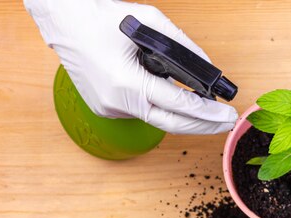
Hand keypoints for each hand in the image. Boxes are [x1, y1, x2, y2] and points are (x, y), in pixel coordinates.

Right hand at [24, 0, 237, 134]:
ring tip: (207, 112)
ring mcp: (109, 109)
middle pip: (172, 124)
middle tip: (226, 123)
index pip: (179, 104)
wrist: (63, 20)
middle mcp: (118, 102)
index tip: (227, 115)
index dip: (207, 113)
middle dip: (203, 126)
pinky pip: (142, 113)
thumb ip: (184, 47)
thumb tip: (209, 70)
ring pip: (157, 120)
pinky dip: (161, 108)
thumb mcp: (152, 22)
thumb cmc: (103, 18)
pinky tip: (175, 102)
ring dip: (183, 117)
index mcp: (127, 82)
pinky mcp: (105, 109)